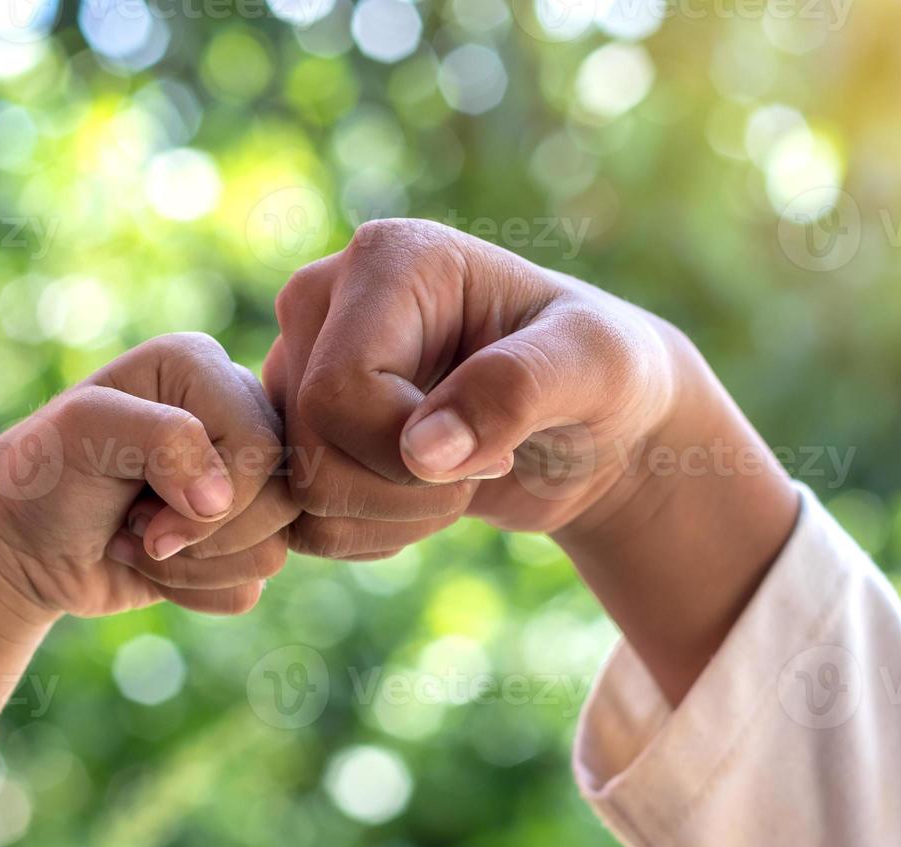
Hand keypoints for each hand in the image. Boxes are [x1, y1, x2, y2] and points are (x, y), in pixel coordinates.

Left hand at [0, 333, 295, 618]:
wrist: (19, 545)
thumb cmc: (45, 474)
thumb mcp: (84, 431)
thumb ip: (162, 439)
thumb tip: (219, 499)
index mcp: (205, 369)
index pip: (262, 445)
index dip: (213, 494)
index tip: (140, 510)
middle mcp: (236, 418)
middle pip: (282, 499)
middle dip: (198, 534)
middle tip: (136, 523)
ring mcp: (243, 484)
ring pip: (273, 550)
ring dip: (190, 566)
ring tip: (137, 540)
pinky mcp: (238, 541)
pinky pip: (252, 587)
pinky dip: (193, 591)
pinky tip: (153, 564)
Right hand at [263, 218, 681, 556]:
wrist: (594, 429)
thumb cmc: (606, 375)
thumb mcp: (596, 367)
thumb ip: (516, 391)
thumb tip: (421, 452)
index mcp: (388, 259)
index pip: (339, 390)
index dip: (408, 453)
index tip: (498, 451)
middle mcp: (325, 300)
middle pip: (305, 443)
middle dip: (400, 491)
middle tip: (480, 471)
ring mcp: (302, 365)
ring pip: (294, 490)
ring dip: (386, 518)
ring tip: (453, 483)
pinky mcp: (300, 425)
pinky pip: (298, 518)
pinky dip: (364, 533)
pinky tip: (417, 501)